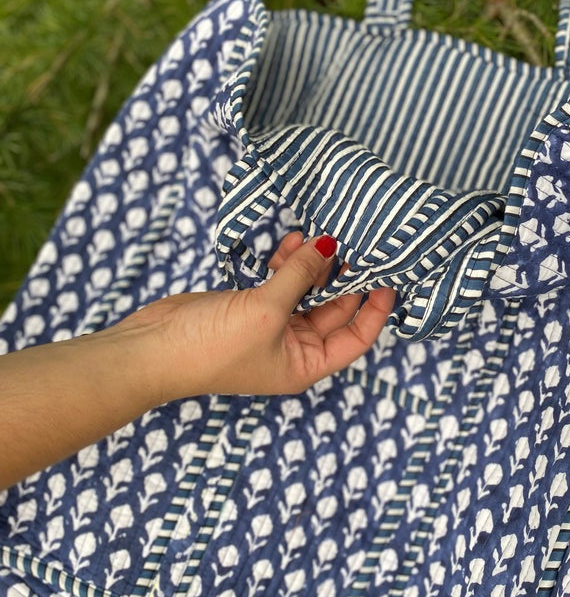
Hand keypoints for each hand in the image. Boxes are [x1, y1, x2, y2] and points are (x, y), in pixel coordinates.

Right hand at [116, 231, 396, 399]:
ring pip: (307, 290)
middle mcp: (294, 348)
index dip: (375, 308)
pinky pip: (280, 281)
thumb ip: (300, 276)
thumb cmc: (213, 347)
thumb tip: (329, 245)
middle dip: (343, 276)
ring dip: (314, 263)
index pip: (357, 337)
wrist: (152, 349)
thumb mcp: (267, 310)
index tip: (388, 275)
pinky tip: (293, 239)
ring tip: (321, 233)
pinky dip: (288, 261)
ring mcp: (270, 325)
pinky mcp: (249, 305)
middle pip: (334, 308)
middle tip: (357, 241)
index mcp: (306, 363)